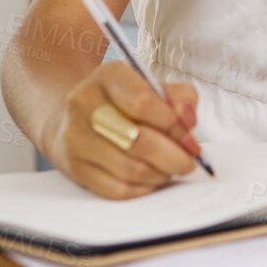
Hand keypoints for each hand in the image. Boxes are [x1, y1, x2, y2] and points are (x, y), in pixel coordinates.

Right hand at [43, 62, 202, 199]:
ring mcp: (76, 138)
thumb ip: (178, 98)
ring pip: (131, 169)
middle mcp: (85, 105)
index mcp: (108, 77)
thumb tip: (188, 119)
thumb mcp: (151, 87)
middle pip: (138, 140)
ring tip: (172, 168)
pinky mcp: (75, 168)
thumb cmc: (123, 101)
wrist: (75, 117)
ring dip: (161, 174)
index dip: (174, 124)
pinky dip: (144, 188)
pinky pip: (118, 190)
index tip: (191, 137)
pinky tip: (152, 178)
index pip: (144, 103)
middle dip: (174, 156)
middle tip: (189, 160)